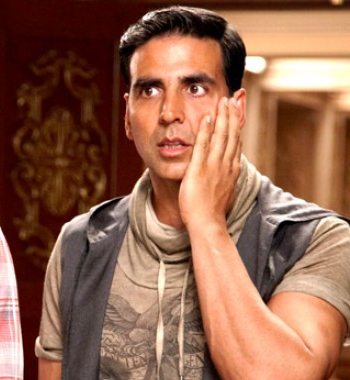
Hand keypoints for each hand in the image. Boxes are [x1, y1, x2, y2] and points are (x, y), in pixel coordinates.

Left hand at [179, 97, 241, 229]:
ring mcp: (213, 167)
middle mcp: (225, 165)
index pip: (236, 142)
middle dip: (232, 115)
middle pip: (231, 134)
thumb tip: (227, 173)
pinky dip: (206, 132)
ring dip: (222, 117)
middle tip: (231, 98)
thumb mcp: (223, 191)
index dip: (237, 124)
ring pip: (221, 136)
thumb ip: (224, 178)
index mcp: (231, 169)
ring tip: (222, 101)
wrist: (207, 224)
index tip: (237, 110)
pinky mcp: (199, 170)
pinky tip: (207, 118)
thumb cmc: (212, 212)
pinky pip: (203, 147)